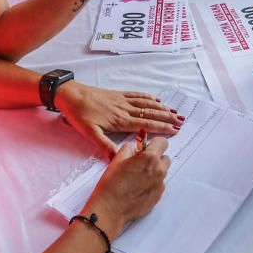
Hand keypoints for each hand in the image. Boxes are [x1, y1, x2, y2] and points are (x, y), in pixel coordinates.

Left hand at [56, 82, 182, 156]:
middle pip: (150, 113)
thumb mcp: (88, 132)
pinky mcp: (117, 95)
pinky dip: (148, 98)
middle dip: (167, 117)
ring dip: (161, 108)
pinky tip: (155, 99)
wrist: (70, 94)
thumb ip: (104, 145)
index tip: (174, 130)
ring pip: (146, 104)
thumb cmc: (78, 114)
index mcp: (120, 120)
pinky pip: (137, 95)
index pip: (145, 125)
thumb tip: (118, 158)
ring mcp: (122, 100)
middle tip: (181, 121)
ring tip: (174, 111)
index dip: (161, 127)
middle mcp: (124, 109)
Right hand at [84, 137, 170, 238]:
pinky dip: (152, 183)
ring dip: (154, 171)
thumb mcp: (118, 159)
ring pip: (162, 172)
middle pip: (165, 158)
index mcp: (150, 158)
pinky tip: (138, 187)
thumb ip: (129, 149)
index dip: (154, 144)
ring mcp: (160, 185)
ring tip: (138, 177)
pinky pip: (159, 184)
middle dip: (155, 158)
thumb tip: (134, 148)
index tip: (148, 147)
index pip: (163, 142)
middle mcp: (159, 171)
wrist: (110, 208)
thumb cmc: (112, 185)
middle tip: (141, 163)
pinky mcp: (158, 196)